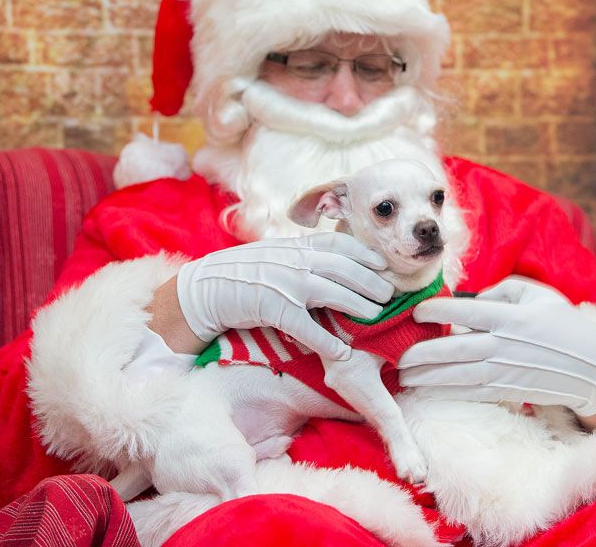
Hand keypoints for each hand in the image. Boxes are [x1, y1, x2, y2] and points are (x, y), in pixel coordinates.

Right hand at [177, 233, 393, 359]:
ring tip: (377, 316)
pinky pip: (307, 328)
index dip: (365, 253)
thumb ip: (303, 255)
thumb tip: (333, 262)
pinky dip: (327, 341)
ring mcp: (285, 285)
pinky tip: (343, 353)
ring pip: (332, 294)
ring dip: (358, 306)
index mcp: (296, 246)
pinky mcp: (273, 310)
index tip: (383, 264)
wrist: (208, 287)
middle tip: (388, 294)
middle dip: (371, 281)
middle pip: (344, 269)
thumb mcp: (276, 254)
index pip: (339, 243)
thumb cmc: (245, 272)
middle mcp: (295, 261)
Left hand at [398, 276, 595, 416]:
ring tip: (402, 376)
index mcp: (512, 318)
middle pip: (455, 351)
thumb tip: (473, 299)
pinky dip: (447, 393)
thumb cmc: (565, 323)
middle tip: (398, 354)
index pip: (466, 314)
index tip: (416, 311)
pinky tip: (426, 392)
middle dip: (422, 353)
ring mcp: (506, 372)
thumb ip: (502, 290)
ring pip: (458, 376)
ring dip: (427, 378)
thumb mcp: (539, 294)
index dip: (438, 312)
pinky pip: (471, 393)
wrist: (594, 367)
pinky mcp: (508, 391)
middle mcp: (505, 346)